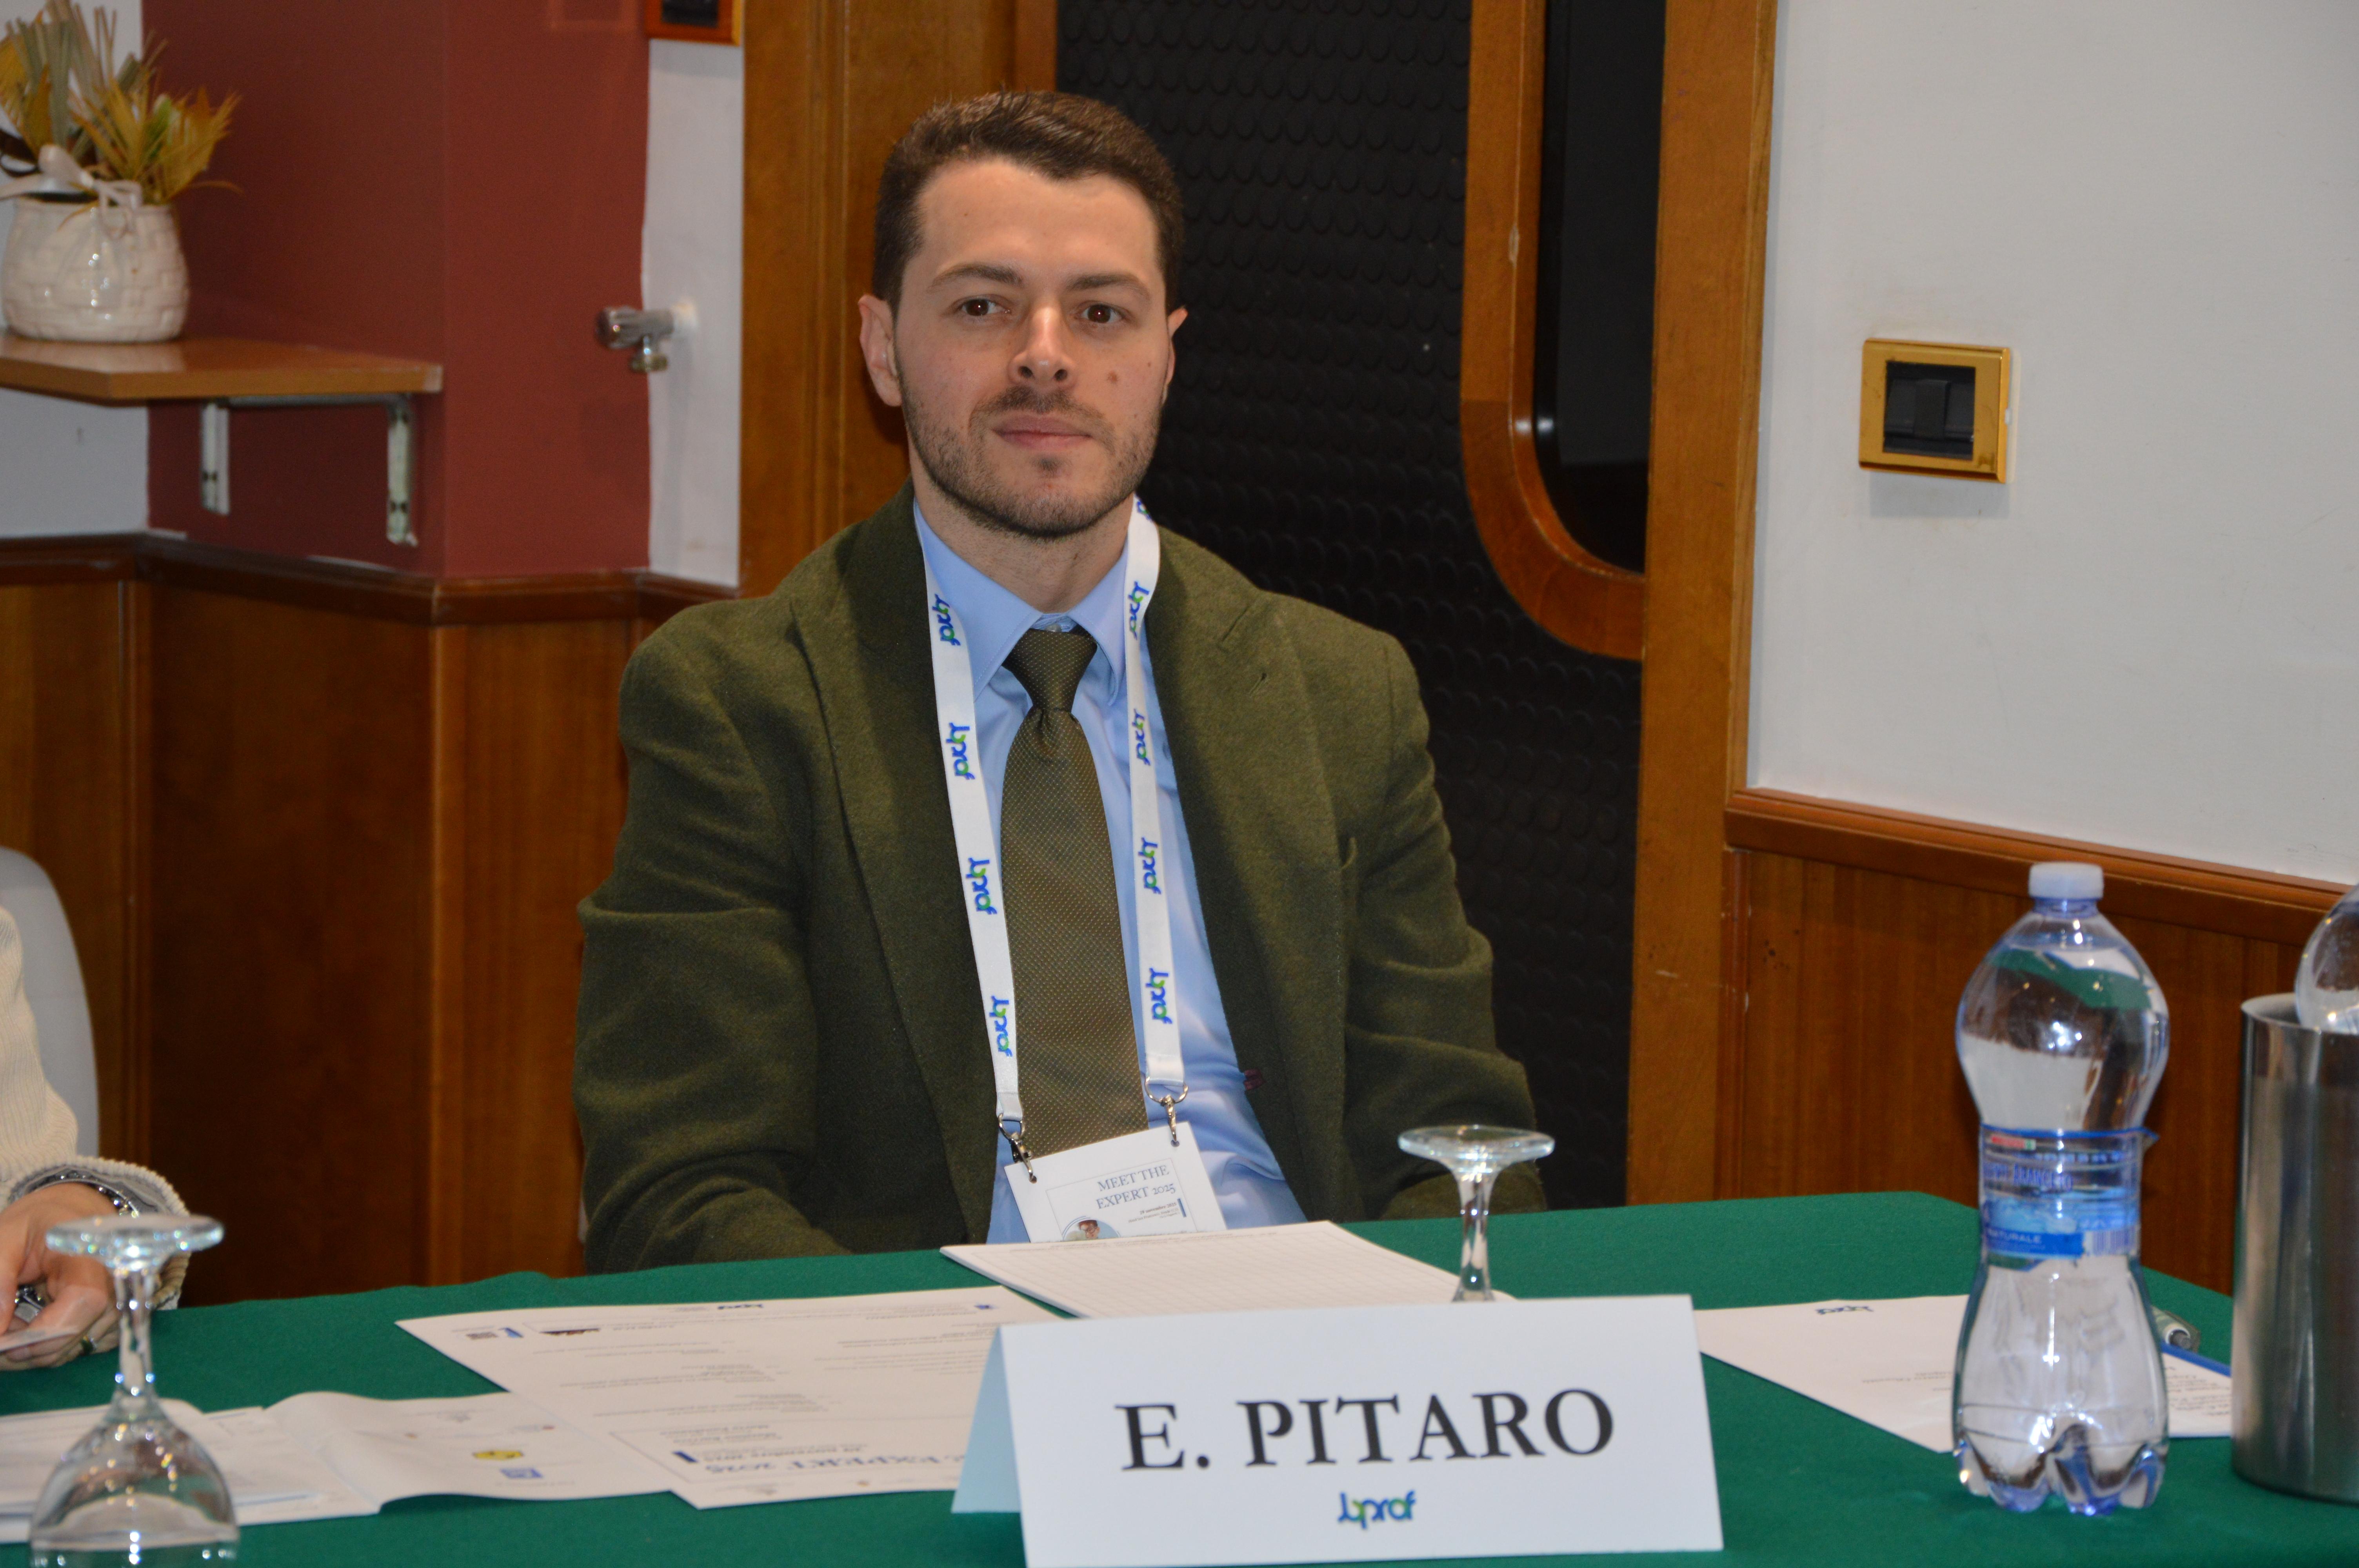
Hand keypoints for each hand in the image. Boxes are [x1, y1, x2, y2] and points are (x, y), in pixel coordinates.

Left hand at [0, 1183, 117, 1368]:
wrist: (68, 1213)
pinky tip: (29, 1327)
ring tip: (11, 1324)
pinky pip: (76, 1346)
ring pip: (73, 1347)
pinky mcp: (106, 1318)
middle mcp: (115, 1284)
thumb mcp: (6, 1240)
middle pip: (76, 1335)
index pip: (85, 1303)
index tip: (3, 1341)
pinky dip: (47, 1346)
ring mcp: (114, 1304)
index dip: (44, 1332)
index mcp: (94, 1256)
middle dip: (28, 1347)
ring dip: (35, 1349)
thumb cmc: (37, 1222)